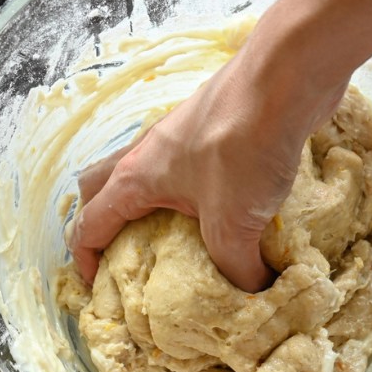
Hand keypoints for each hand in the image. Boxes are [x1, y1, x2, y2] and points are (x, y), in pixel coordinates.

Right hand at [69, 40, 346, 292]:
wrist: (285, 80)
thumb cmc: (242, 146)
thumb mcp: (233, 224)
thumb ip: (234, 268)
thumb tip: (249, 291)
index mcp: (134, 178)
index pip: (90, 225)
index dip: (86, 260)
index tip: (97, 289)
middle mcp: (146, 153)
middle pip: (101, 188)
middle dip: (101, 223)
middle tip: (121, 255)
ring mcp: (178, 136)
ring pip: (142, 174)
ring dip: (146, 204)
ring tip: (172, 236)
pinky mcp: (211, 128)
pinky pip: (182, 165)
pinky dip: (186, 190)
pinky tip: (220, 206)